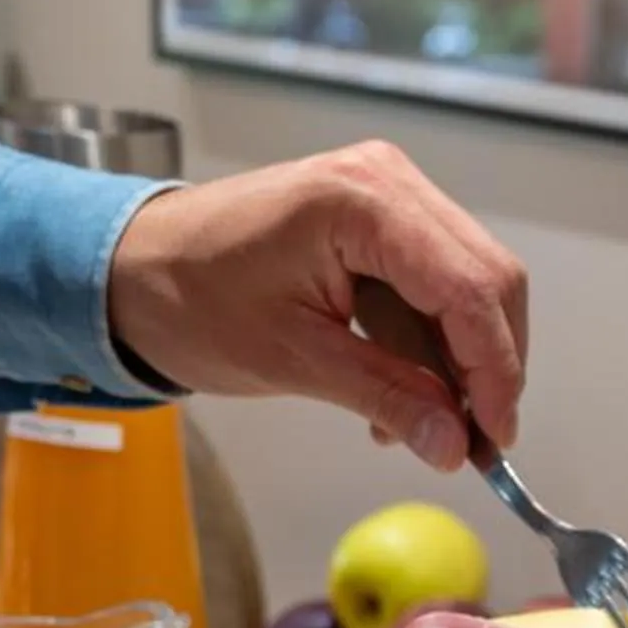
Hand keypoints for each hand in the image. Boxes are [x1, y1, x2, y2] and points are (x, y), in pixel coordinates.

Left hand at [105, 141, 528, 473]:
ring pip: (468, 288)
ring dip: (458, 365)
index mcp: (363, 201)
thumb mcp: (292, 360)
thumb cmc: (189, 299)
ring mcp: (387, 194)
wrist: (131, 268)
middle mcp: (388, 181)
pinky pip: (432, 288)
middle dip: (488, 368)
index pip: (470, 288)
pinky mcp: (379, 220)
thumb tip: (455, 446)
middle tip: (475, 444)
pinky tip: (403, 399)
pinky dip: (428, 348)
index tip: (495, 440)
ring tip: (429, 430)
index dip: (496, 371)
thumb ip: (386, 398)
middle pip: (486, 280)